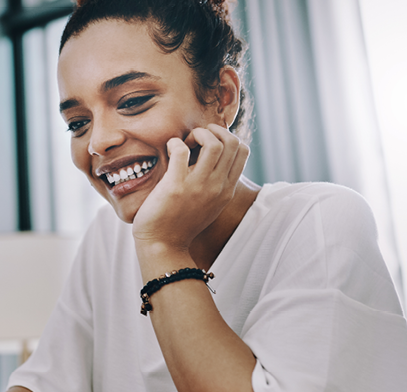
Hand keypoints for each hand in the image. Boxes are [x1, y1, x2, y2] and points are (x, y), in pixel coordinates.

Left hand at [131, 124, 248, 255]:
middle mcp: (218, 186)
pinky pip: (181, 151)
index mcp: (227, 189)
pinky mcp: (176, 185)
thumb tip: (212, 157)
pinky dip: (175, 143)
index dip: (226, 137)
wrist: (163, 245)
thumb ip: (216, 184)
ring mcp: (198, 186)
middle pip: (232, 142)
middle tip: (195, 140)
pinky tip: (169, 149)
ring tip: (184, 144)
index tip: (207, 144)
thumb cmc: (180, 222)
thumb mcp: (209, 204)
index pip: (243, 149)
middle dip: (213, 131)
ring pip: (213, 143)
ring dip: (197, 134)